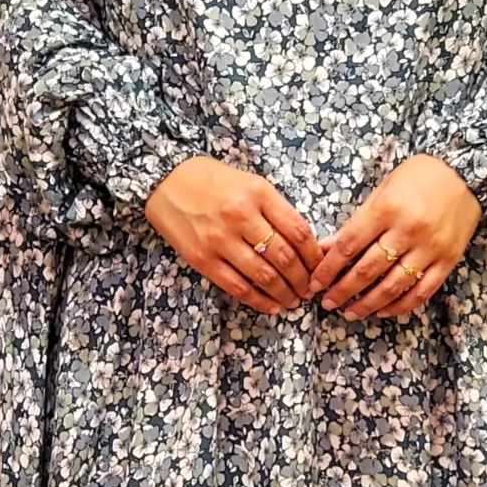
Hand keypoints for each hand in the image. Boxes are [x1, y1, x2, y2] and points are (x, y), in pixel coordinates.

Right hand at [143, 157, 322, 312]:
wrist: (166, 180)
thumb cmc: (213, 180)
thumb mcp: (251, 183)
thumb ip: (276, 209)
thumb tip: (303, 244)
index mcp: (259, 194)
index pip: (298, 232)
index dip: (314, 256)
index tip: (320, 267)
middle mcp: (241, 217)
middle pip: (284, 258)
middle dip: (303, 279)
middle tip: (310, 289)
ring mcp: (220, 240)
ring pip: (264, 276)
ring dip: (284, 294)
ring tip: (294, 301)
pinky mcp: (202, 259)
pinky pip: (237, 286)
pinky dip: (258, 300)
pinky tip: (271, 306)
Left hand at [305, 154, 481, 320]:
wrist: (465, 172)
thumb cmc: (419, 177)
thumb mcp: (382, 190)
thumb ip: (357, 222)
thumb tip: (328, 247)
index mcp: (386, 209)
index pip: (349, 246)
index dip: (328, 269)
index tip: (315, 283)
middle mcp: (407, 231)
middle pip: (368, 270)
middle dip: (343, 290)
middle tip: (328, 302)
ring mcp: (430, 248)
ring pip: (393, 286)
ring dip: (368, 304)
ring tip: (351, 312)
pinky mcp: (448, 260)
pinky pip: (422, 291)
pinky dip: (401, 305)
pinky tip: (383, 311)